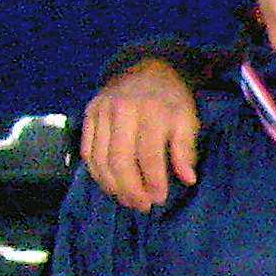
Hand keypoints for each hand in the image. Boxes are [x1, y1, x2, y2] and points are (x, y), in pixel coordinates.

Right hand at [78, 60, 199, 211]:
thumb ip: (186, 149)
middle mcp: (121, 111)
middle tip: (142, 206)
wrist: (145, 69)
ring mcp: (101, 112)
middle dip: (130, 188)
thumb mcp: (187, 120)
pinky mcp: (88, 114)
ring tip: (127, 200)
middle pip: (119, 160)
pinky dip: (96, 173)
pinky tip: (110, 186)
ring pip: (100, 158)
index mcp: (151, 112)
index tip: (159, 199)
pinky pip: (87, 150)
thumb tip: (187, 179)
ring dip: (112, 185)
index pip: (148, 155)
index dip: (153, 181)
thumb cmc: (171, 100)